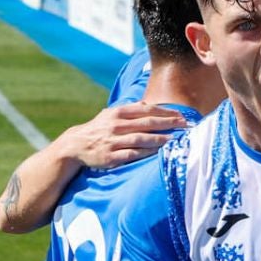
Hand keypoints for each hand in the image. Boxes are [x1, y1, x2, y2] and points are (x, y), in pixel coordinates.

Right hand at [63, 104, 185, 169]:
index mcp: (118, 113)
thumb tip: (148, 104)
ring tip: (174, 139)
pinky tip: (157, 152)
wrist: (75, 145)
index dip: (165, 112)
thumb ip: (129, 110)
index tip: (181, 115)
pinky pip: (131, 154)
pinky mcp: (110, 156)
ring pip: (140, 139)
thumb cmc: (99, 128)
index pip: (146, 110)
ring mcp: (113, 141)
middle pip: (146, 123)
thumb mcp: (110, 114)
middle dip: (168, 124)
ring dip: (159, 139)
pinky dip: (145, 153)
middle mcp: (116, 125)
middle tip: (185, 125)